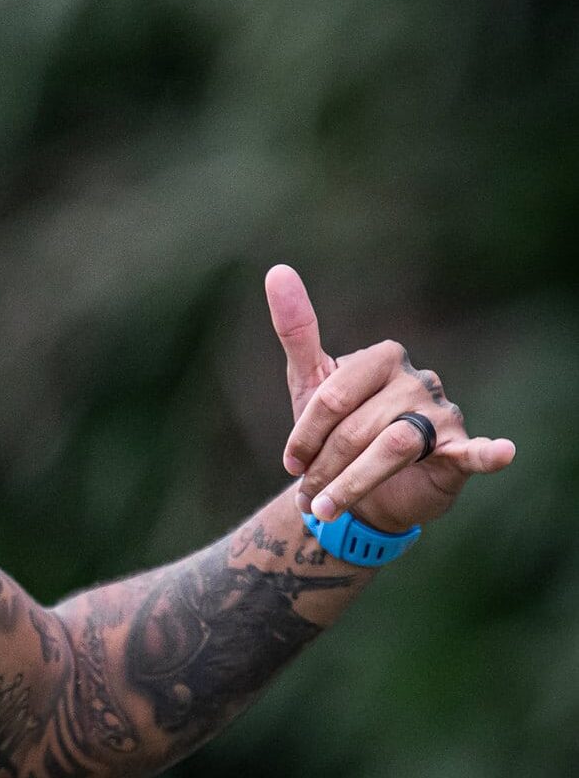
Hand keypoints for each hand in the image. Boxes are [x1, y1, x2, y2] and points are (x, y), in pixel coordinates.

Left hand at [265, 264, 515, 532]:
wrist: (365, 487)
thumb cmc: (336, 430)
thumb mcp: (310, 381)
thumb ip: (297, 330)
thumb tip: (277, 270)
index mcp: (384, 357)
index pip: (332, 398)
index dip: (305, 437)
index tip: (290, 466)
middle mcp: (418, 380)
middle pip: (357, 427)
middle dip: (325, 467)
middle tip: (309, 496)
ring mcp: (442, 413)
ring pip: (393, 447)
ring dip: (353, 484)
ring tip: (328, 508)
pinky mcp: (460, 450)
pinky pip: (476, 449)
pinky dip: (490, 451)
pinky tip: (500, 452)